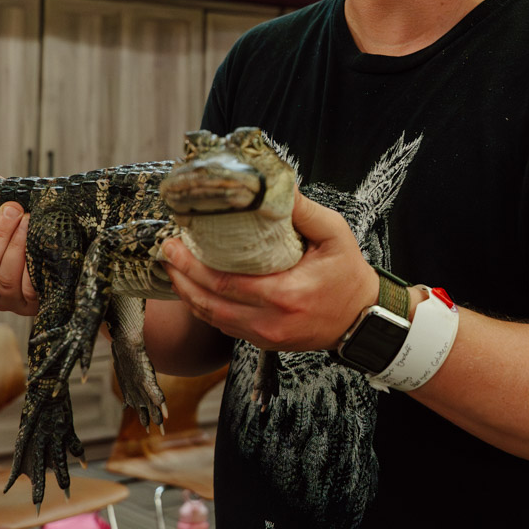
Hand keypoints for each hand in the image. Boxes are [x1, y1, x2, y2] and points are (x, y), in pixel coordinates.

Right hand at [0, 168, 38, 316]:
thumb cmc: (30, 228)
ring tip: (29, 220)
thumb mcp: (10, 208)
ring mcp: (11, 298)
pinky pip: (29, 289)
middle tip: (12, 209)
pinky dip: (33, 266)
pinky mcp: (33, 304)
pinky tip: (43, 244)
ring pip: (5, 278)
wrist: (72, 251)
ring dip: (17, 246)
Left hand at [161, 191, 374, 351]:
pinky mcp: (263, 342)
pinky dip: (204, 307)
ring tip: (173, 269)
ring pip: (212, 318)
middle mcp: (270, 321)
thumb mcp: (335, 234)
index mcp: (286, 294)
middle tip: (166, 252)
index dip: (193, 266)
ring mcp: (265, 336)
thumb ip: (303, 211)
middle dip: (181, 277)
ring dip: (188, 294)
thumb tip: (275, 186)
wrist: (362, 319)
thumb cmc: (348, 274)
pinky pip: (224, 326)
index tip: (175, 244)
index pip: (225, 283)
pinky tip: (194, 288)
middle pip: (210, 303)